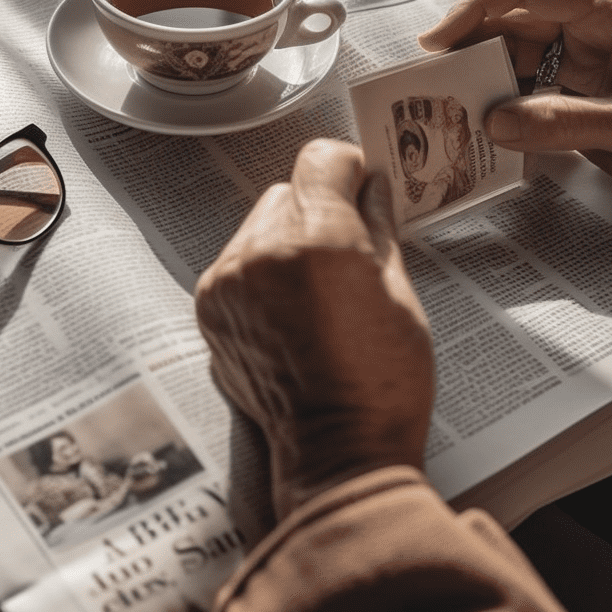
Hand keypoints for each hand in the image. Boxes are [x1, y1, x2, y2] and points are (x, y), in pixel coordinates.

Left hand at [194, 139, 433, 519]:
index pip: (321, 159)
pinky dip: (261, 270)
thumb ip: (379, 226)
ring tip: (317, 290)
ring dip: (286, 239)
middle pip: (288, 190)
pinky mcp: (211, 305)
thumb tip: (372, 187)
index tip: (359, 186)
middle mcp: (262, 253)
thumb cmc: (379, 385)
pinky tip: (290, 309)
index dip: (347, 169)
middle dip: (318, 208)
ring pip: (258, 222)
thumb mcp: (400, 294)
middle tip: (346, 251)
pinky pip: (237, 260)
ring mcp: (229, 281)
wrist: (334, 452)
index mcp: (319, 243)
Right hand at [419, 0, 611, 202]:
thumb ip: (571, 124)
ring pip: (520, 64)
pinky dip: (518, 118)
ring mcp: (594, 64)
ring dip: (492, 90)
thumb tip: (495, 121)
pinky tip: (509, 143)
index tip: (436, 44)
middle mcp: (600, 32)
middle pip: (516, 26)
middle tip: (435, 89)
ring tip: (463, 120)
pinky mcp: (590, 96)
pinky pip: (537, 97)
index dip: (476, 10)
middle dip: (473, 53)